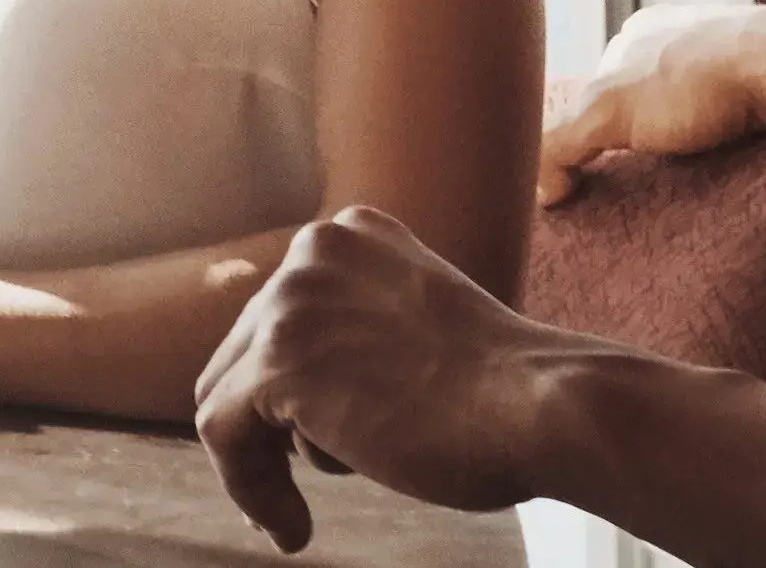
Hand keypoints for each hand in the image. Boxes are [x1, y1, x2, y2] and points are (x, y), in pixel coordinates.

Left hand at [188, 207, 588, 550]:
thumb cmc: (507, 394)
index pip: (283, 317)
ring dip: (265, 463)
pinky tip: (289, 529)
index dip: (287, 389)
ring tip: (302, 512)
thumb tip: (301, 398)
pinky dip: (247, 489)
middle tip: (293, 486)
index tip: (305, 440)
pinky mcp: (279, 365)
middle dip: (270, 423)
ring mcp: (290, 305)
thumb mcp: (423, 332)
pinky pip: (223, 434)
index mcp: (350, 237)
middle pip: (246, 352)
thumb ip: (360, 338)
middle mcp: (311, 255)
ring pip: (230, 396)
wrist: (543, 405)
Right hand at [536, 1, 765, 204]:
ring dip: (689, 134)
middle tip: (647, 177)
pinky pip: (735, 108)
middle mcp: (678, 38)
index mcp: (633, 35)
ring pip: (693, 102)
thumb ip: (561, 144)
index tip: (598, 167)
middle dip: (643, 131)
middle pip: (645, 94)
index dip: (593, 129)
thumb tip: (541, 190)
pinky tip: (732, 155)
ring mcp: (725, 52)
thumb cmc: (695, 79)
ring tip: (693, 176)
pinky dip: (728, 133)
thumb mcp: (606, 111)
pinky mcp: (764, 75)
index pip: (597, 86)